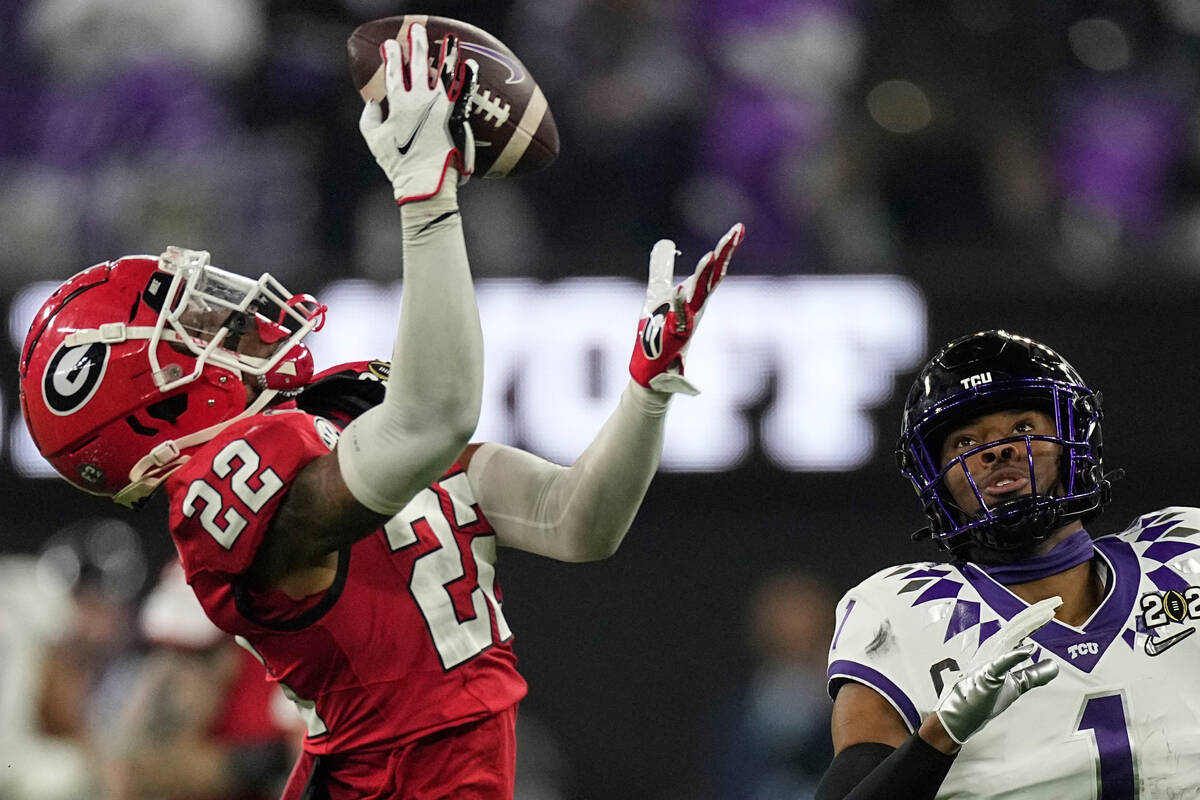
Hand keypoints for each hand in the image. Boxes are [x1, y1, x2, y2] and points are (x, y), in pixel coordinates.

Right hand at [358, 23, 478, 203]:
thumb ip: (369, 118)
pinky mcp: (457, 116)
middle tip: (417, 29)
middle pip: (418, 64)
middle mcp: (420, 100)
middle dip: (416, 44)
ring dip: (447, 53)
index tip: (390, 44)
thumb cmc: (400, 165)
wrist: (427, 182)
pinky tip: (470, 64)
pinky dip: (467, 76)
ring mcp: (441, 106)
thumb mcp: (375, 141)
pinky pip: (464, 91)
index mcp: (398, 104)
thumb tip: (372, 102)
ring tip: (450, 40)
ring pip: (444, 73)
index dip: (391, 56)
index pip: (393, 73)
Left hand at [629, 223, 744, 394]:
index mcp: (694, 299)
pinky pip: (678, 319)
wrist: (651, 374)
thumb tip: (664, 243)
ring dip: (705, 276)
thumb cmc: (656, 336)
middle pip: (713, 277)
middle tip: (736, 231)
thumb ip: (661, 270)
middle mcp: (695, 310)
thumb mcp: (657, 295)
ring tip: (712, 254)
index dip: (725, 248)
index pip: (713, 270)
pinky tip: (680, 288)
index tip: (738, 227)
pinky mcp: (674, 339)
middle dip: (724, 254)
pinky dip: (679, 303)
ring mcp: (687, 324)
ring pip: (699, 296)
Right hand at [934, 596, 1061, 744]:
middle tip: (1057, 600)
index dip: (1038, 615)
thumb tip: (1055, 665)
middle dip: (1037, 612)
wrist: (960, 715)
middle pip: (1018, 625)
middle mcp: (994, 649)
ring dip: (1030, 624)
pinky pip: (1001, 663)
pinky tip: (1029, 648)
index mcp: (1000, 649)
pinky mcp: (986, 676)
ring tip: (1047, 614)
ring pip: (1011, 636)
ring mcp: (989, 661)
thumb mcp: (1017, 685)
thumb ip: (1034, 674)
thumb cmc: (984, 697)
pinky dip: (1014, 655)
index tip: (1055, 604)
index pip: (1021, 627)